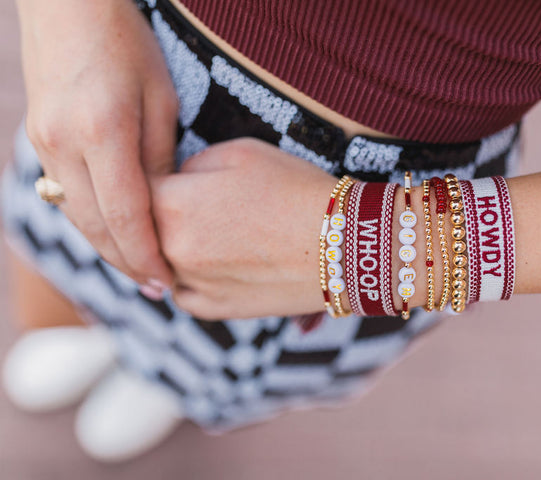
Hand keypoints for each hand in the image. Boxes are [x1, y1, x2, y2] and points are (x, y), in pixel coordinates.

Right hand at [18, 0, 175, 291]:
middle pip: (97, 226)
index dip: (147, 256)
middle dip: (127, 262)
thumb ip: (159, 159)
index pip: (127, 216)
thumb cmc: (127, 45)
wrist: (66, 3)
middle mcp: (65, 145)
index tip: (167, 281)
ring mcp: (44, 143)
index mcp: (103, 133)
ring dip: (107, 247)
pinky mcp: (38, 140)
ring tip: (138, 270)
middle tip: (157, 288)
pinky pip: (65, 195)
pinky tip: (113, 234)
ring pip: (76, 216)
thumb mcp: (160, 100)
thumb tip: (164, 208)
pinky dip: (90, 220)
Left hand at [151, 138, 337, 318]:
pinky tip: (217, 260)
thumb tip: (178, 181)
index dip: (149, 174)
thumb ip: (191, 165)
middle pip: (145, 228)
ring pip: (161, 262)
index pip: (134, 186)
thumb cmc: (295, 190)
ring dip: (173, 246)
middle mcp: (171, 251)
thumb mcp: (240, 152)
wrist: (344, 244)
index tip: (163, 169)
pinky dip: (192, 277)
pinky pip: (184, 292)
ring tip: (211, 229)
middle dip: (160, 211)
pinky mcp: (215, 311)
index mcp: (171, 205)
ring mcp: (192, 287)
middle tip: (191, 199)